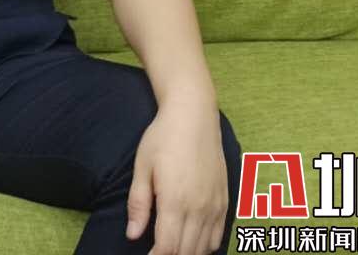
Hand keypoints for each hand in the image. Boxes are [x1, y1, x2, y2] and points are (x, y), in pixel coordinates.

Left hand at [125, 98, 228, 254]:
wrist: (194, 116)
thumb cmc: (163, 137)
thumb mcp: (142, 166)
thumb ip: (138, 203)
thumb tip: (132, 235)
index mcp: (175, 201)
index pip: (167, 247)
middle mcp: (199, 209)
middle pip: (186, 252)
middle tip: (156, 253)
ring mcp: (215, 206)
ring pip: (204, 248)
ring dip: (188, 253)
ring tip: (171, 248)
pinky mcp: (225, 201)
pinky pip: (219, 236)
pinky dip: (206, 246)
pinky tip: (192, 241)